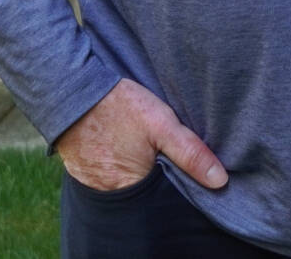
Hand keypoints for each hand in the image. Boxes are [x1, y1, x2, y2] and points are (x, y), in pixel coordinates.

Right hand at [54, 77, 228, 191]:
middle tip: (162, 156)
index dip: (176, 187)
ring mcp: (93, 184)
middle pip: (145, 194)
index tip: (183, 171)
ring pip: (128, 185)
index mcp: (132, 187)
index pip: (163, 200)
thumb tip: (220, 180)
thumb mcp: (161, 123)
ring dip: (139, 173)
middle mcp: (110, 193)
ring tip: (144, 151)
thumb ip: (191, 152)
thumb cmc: (117, 106)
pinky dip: (120, 167)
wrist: (71, 90)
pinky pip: (108, 176)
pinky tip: (126, 149)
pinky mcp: (83, 171)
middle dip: (158, 180)